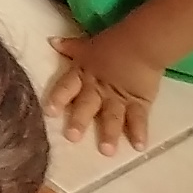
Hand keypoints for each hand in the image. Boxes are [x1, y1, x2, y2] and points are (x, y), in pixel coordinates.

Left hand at [44, 31, 160, 155]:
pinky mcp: (139, 102)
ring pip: (112, 116)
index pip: (67, 86)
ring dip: (110, 133)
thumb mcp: (88, 45)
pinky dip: (139, 132)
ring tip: (107, 151)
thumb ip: (71, 47)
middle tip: (72, 137)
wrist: (143, 43)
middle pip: (87, 105)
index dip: (58, 98)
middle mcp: (98, 89)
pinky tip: (139, 147)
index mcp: (84, 74)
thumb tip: (52, 41)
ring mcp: (119, 97)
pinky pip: (139, 118)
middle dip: (79, 120)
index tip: (49, 113)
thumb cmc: (113, 43)